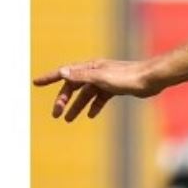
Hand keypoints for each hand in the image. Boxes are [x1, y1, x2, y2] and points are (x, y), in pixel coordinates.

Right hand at [32, 59, 159, 121]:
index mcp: (89, 68)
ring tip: (68, 119)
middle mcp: (95, 72)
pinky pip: (100, 97)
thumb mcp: (101, 78)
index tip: (36, 83)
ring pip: (86, 94)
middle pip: (74, 86)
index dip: (49, 78)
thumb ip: (81, 76)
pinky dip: (94, 105)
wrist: (151, 79)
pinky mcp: (115, 87)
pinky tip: (91, 115)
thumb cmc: (127, 77)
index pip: (65, 72)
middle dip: (64, 99)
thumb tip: (62, 72)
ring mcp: (105, 80)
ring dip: (77, 106)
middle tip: (56, 114)